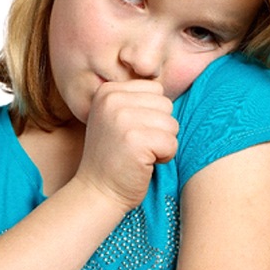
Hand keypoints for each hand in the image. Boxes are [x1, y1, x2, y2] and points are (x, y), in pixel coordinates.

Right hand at [75, 80, 178, 212]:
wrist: (97, 191)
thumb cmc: (114, 156)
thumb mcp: (116, 116)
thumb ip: (136, 99)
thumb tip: (166, 78)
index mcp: (107, 90)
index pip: (155, 89)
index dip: (152, 114)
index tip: (131, 130)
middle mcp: (112, 99)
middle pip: (166, 104)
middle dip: (159, 128)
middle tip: (137, 144)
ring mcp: (122, 118)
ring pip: (172, 123)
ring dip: (162, 143)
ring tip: (139, 153)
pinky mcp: (135, 140)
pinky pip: (171, 143)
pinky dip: (164, 157)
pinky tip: (143, 163)